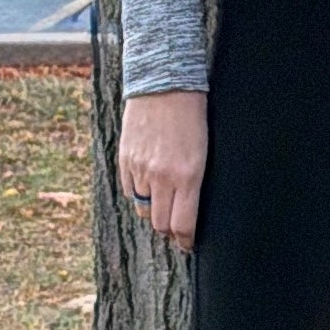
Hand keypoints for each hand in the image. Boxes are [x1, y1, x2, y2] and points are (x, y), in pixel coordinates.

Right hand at [119, 90, 208, 251]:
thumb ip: (193, 183)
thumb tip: (186, 210)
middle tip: (176, 227)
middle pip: (159, 224)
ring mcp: (140, 169)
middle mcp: (161, 176)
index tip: (188, 244)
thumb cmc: (192, 116)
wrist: (164, 84)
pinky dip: (138, 194)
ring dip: (153, 210)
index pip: (182, 224)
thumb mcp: (203, 151)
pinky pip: (129, 191)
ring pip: (142, 209)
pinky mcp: (125, 160)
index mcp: (187, 175)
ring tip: (162, 202)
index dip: (185, 240)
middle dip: (169, 230)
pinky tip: (148, 184)